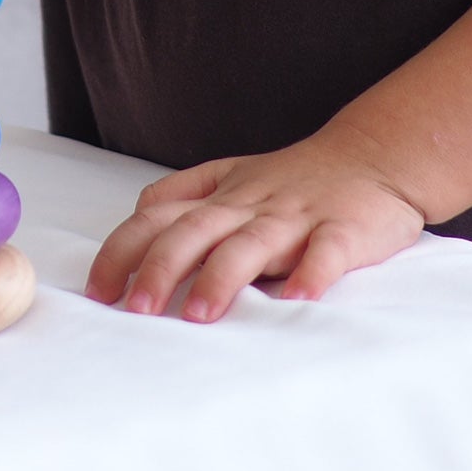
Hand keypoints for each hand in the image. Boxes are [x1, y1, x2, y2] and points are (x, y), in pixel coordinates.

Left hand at [83, 122, 426, 322]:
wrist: (373, 155)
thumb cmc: (294, 177)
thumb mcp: (231, 176)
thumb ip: (183, 195)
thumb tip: (135, 217)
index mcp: (220, 197)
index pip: (157, 218)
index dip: (123, 251)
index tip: (97, 291)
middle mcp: (250, 205)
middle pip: (195, 232)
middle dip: (161, 268)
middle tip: (135, 310)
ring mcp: (296, 216)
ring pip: (252, 243)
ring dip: (222, 277)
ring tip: (197, 315)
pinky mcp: (344, 229)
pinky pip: (327, 251)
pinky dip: (313, 272)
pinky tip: (299, 299)